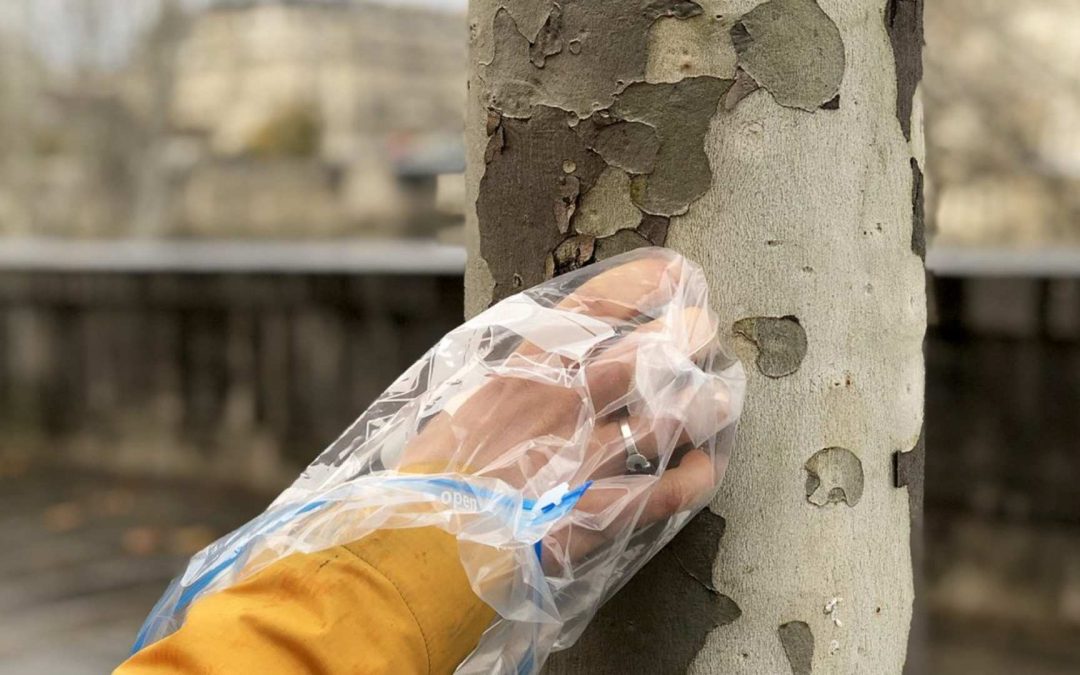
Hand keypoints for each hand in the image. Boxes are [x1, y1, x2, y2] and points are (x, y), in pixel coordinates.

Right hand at [400, 249, 739, 567]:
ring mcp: (581, 460)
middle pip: (646, 356)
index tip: (676, 274)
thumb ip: (519, 383)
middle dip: (687, 338)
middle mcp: (560, 407)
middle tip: (704, 333)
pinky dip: (693, 481)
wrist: (420, 549)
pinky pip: (664, 493)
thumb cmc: (437, 478)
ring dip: (703, 406)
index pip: (593, 309)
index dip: (643, 285)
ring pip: (667, 419)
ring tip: (718, 398)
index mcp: (523, 373)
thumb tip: (564, 363)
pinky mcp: (595, 513)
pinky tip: (702, 470)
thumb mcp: (467, 408)